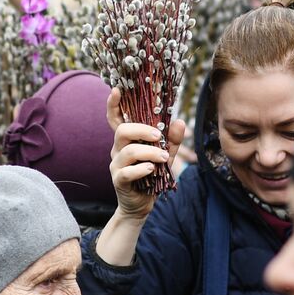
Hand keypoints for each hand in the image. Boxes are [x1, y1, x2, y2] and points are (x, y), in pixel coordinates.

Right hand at [107, 88, 186, 220]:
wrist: (141, 205)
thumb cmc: (152, 176)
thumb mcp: (165, 156)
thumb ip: (172, 140)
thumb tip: (180, 121)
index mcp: (127, 140)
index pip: (115, 118)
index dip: (113, 104)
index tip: (116, 90)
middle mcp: (118, 149)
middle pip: (122, 130)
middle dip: (142, 130)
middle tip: (159, 136)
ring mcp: (116, 164)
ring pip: (128, 151)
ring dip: (149, 152)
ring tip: (163, 158)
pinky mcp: (118, 180)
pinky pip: (127, 172)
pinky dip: (141, 169)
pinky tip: (152, 170)